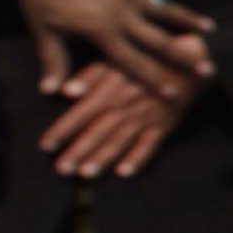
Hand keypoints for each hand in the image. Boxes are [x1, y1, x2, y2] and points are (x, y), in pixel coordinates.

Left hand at [14, 0, 209, 97]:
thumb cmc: (40, 1)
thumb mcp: (46, 34)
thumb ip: (53, 62)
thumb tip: (50, 92)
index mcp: (100, 31)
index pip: (131, 61)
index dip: (153, 79)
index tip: (173, 94)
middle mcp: (119, 13)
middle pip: (158, 39)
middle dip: (183, 55)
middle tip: (207, 68)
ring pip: (163, 8)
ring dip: (188, 19)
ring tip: (210, 29)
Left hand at [40, 61, 187, 179]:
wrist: (186, 60)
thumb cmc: (143, 58)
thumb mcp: (115, 59)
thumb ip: (90, 75)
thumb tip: (65, 91)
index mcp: (111, 87)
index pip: (82, 111)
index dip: (63, 129)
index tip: (45, 145)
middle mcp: (127, 104)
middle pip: (99, 130)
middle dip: (79, 150)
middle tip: (61, 169)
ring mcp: (146, 116)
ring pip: (121, 139)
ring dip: (103, 157)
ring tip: (85, 174)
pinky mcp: (164, 125)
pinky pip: (151, 144)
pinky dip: (139, 158)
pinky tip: (125, 173)